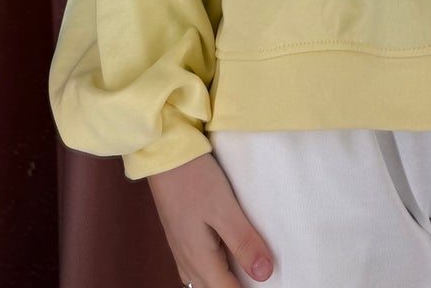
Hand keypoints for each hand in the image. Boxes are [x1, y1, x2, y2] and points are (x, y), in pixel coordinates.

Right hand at [147, 150, 274, 284]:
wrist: (163, 156)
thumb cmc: (193, 179)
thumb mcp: (224, 209)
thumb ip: (244, 242)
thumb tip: (264, 274)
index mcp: (200, 260)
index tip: (267, 280)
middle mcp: (187, 261)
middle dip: (236, 286)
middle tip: (259, 273)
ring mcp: (181, 249)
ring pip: (205, 279)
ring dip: (225, 278)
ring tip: (247, 266)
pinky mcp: (180, 236)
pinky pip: (198, 265)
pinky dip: (215, 266)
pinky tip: (225, 253)